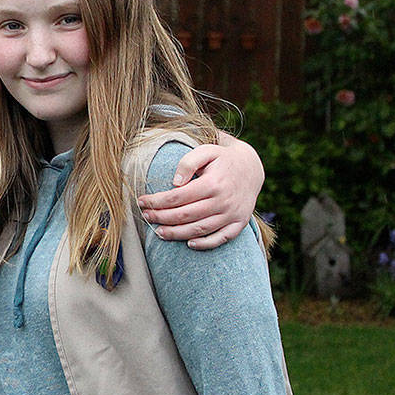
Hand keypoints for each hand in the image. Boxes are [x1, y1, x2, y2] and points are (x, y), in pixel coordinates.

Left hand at [137, 134, 263, 249]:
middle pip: (185, 215)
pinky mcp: (239, 223)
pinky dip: (206, 244)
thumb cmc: (222, 158)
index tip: (142, 201)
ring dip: (177, 234)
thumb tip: (175, 182)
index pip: (177, 197)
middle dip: (161, 217)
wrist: (252, 167)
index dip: (157, 201)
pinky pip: (221, 238)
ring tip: (159, 232)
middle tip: (145, 216)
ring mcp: (232, 214)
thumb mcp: (206, 150)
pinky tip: (189, 244)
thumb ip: (188, 162)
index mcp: (213, 183)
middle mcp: (223, 201)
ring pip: (200, 229)